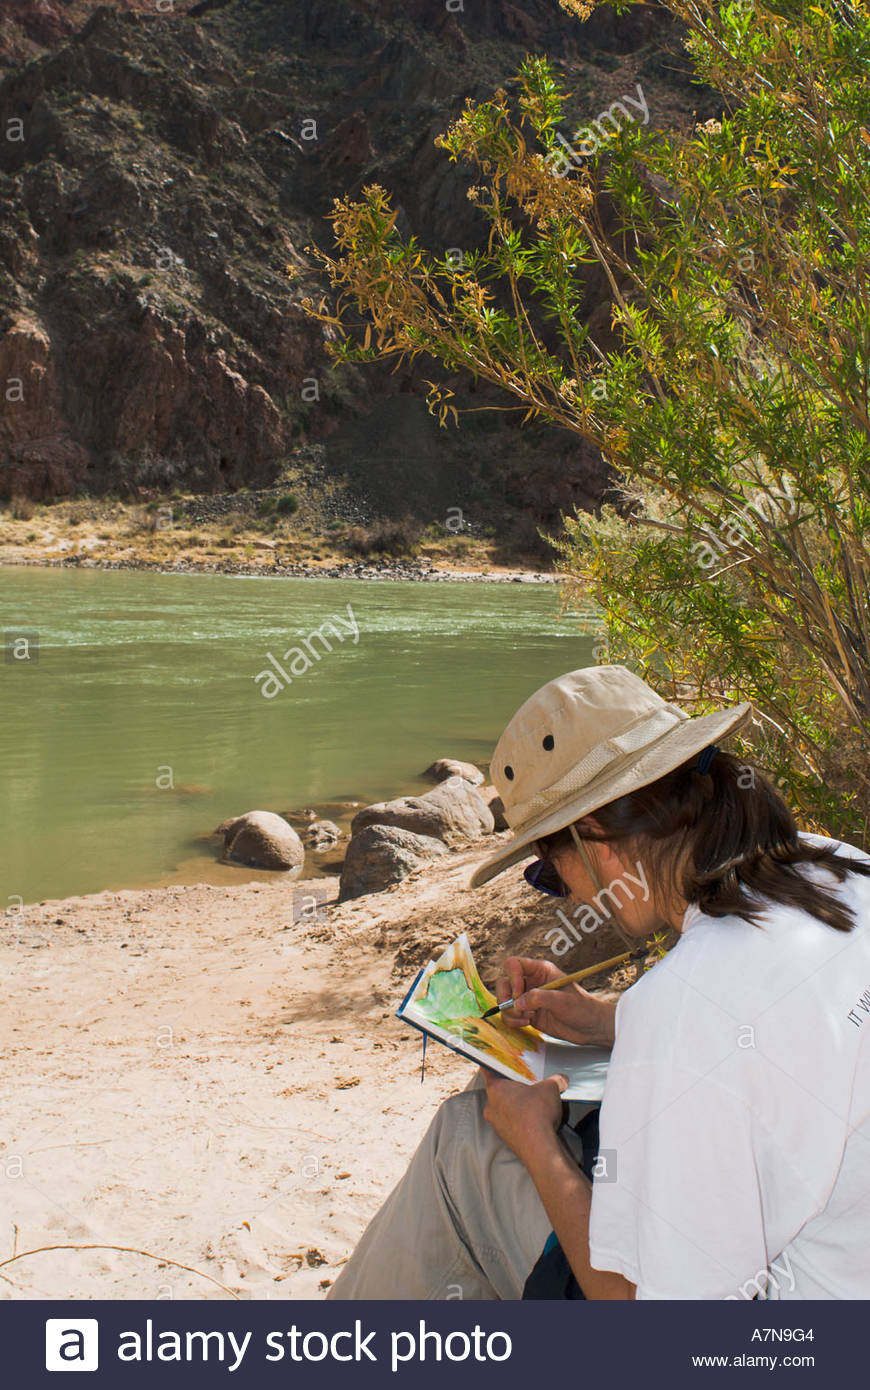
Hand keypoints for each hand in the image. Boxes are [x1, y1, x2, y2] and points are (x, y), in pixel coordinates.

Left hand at [480, 1070, 566, 1165]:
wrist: (539, 1148)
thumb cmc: (538, 1113)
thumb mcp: (550, 1089)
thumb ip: (555, 1080)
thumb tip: (562, 1079)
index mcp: (495, 1089)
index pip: (488, 1070)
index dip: (493, 1063)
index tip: (496, 1059)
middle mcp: (491, 1106)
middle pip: (498, 1090)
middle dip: (512, 1086)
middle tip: (526, 1082)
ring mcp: (497, 1124)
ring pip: (504, 1108)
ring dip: (516, 1105)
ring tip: (534, 1102)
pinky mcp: (506, 1138)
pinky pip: (511, 1123)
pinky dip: (520, 1120)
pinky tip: (535, 1119)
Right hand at [496, 956, 616, 1047]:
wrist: (590, 1028)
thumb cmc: (581, 1008)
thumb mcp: (561, 1000)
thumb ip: (537, 998)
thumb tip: (516, 1003)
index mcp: (540, 970)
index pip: (514, 965)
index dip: (512, 977)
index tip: (518, 993)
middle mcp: (532, 982)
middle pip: (504, 983)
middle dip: (505, 997)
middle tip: (515, 1008)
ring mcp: (528, 998)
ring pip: (505, 1001)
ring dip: (511, 1012)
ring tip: (527, 1018)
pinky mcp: (528, 1013)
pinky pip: (510, 1015)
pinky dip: (513, 1021)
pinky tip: (527, 1023)